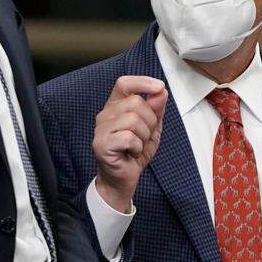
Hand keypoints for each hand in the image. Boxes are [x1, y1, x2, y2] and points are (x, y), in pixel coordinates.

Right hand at [92, 76, 166, 211]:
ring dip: (144, 136)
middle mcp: (105, 114)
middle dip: (150, 121)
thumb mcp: (152, 128)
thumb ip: (156, 109)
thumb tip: (161, 91)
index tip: (160, 87)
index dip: (142, 82)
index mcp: (115, 106)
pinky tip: (131, 153)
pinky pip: (129, 137)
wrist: (123, 179)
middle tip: (144, 136)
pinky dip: (137, 147)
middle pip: (136, 103)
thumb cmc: (134, 152)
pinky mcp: (101, 144)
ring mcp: (101, 129)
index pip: (124, 83)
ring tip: (137, 146)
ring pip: (134, 120)